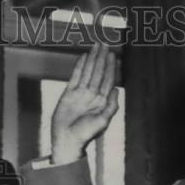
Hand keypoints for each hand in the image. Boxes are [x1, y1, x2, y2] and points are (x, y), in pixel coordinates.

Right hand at [51, 43, 118, 165]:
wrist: (67, 140)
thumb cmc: (85, 135)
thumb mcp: (102, 122)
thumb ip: (111, 106)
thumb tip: (117, 89)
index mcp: (102, 100)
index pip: (108, 79)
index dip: (111, 67)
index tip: (113, 55)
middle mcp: (92, 95)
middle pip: (98, 72)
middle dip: (102, 58)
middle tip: (104, 44)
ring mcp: (80, 93)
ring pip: (88, 72)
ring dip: (92, 59)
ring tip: (95, 46)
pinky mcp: (68, 94)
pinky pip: (75, 77)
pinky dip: (79, 66)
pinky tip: (83, 58)